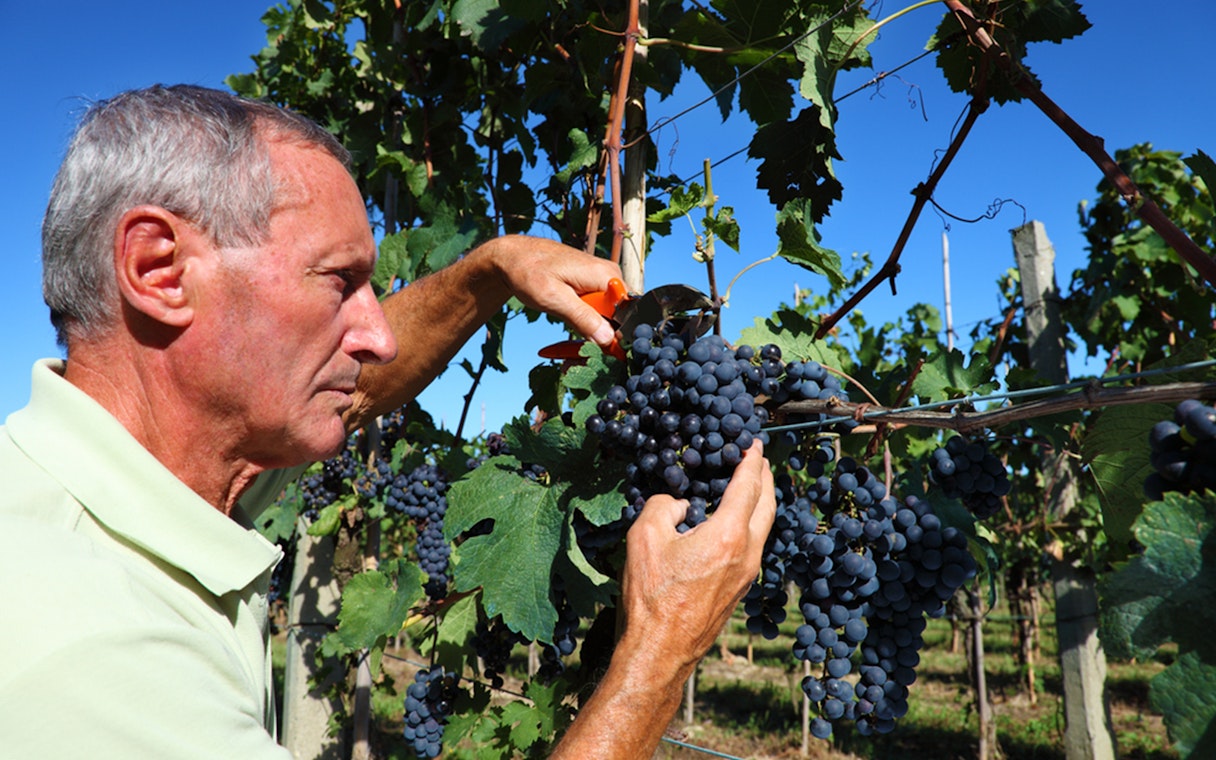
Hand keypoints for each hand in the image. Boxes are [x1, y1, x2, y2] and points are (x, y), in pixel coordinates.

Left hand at [479, 235, 621, 346]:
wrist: (514, 257)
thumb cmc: (528, 271)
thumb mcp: (553, 298)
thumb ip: (582, 317)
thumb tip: (608, 338)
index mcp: (606, 276)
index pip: (628, 313)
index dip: (616, 336)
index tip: (597, 352)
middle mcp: (610, 276)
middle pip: (620, 317)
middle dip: (601, 338)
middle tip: (574, 354)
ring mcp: (603, 280)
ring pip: (609, 317)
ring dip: (591, 332)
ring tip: (568, 342)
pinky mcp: (595, 286)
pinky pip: (599, 311)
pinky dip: (586, 323)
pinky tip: (570, 326)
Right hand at [618, 440, 775, 672]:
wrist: (660, 651)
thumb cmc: (651, 597)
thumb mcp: (643, 537)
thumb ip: (663, 506)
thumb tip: (679, 506)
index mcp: (729, 535)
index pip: (749, 485)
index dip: (751, 460)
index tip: (753, 443)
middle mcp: (747, 554)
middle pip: (768, 505)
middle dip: (765, 478)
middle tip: (757, 460)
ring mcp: (746, 575)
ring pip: (763, 528)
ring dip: (759, 502)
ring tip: (747, 487)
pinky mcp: (738, 590)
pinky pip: (752, 546)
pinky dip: (749, 524)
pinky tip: (731, 523)